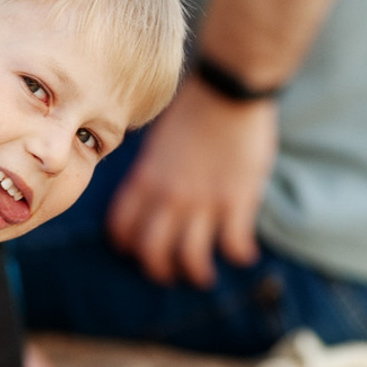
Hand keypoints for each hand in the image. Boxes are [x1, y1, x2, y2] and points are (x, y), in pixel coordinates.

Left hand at [106, 79, 279, 287]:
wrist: (229, 88)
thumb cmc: (195, 107)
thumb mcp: (158, 141)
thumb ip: (152, 171)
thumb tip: (149, 190)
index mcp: (146, 179)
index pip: (123, 226)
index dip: (127, 245)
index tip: (137, 251)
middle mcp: (169, 196)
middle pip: (153, 252)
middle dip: (160, 270)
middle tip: (171, 274)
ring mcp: (203, 201)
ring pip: (191, 258)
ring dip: (198, 273)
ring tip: (205, 277)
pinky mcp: (237, 201)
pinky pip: (233, 244)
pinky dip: (239, 255)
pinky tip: (244, 256)